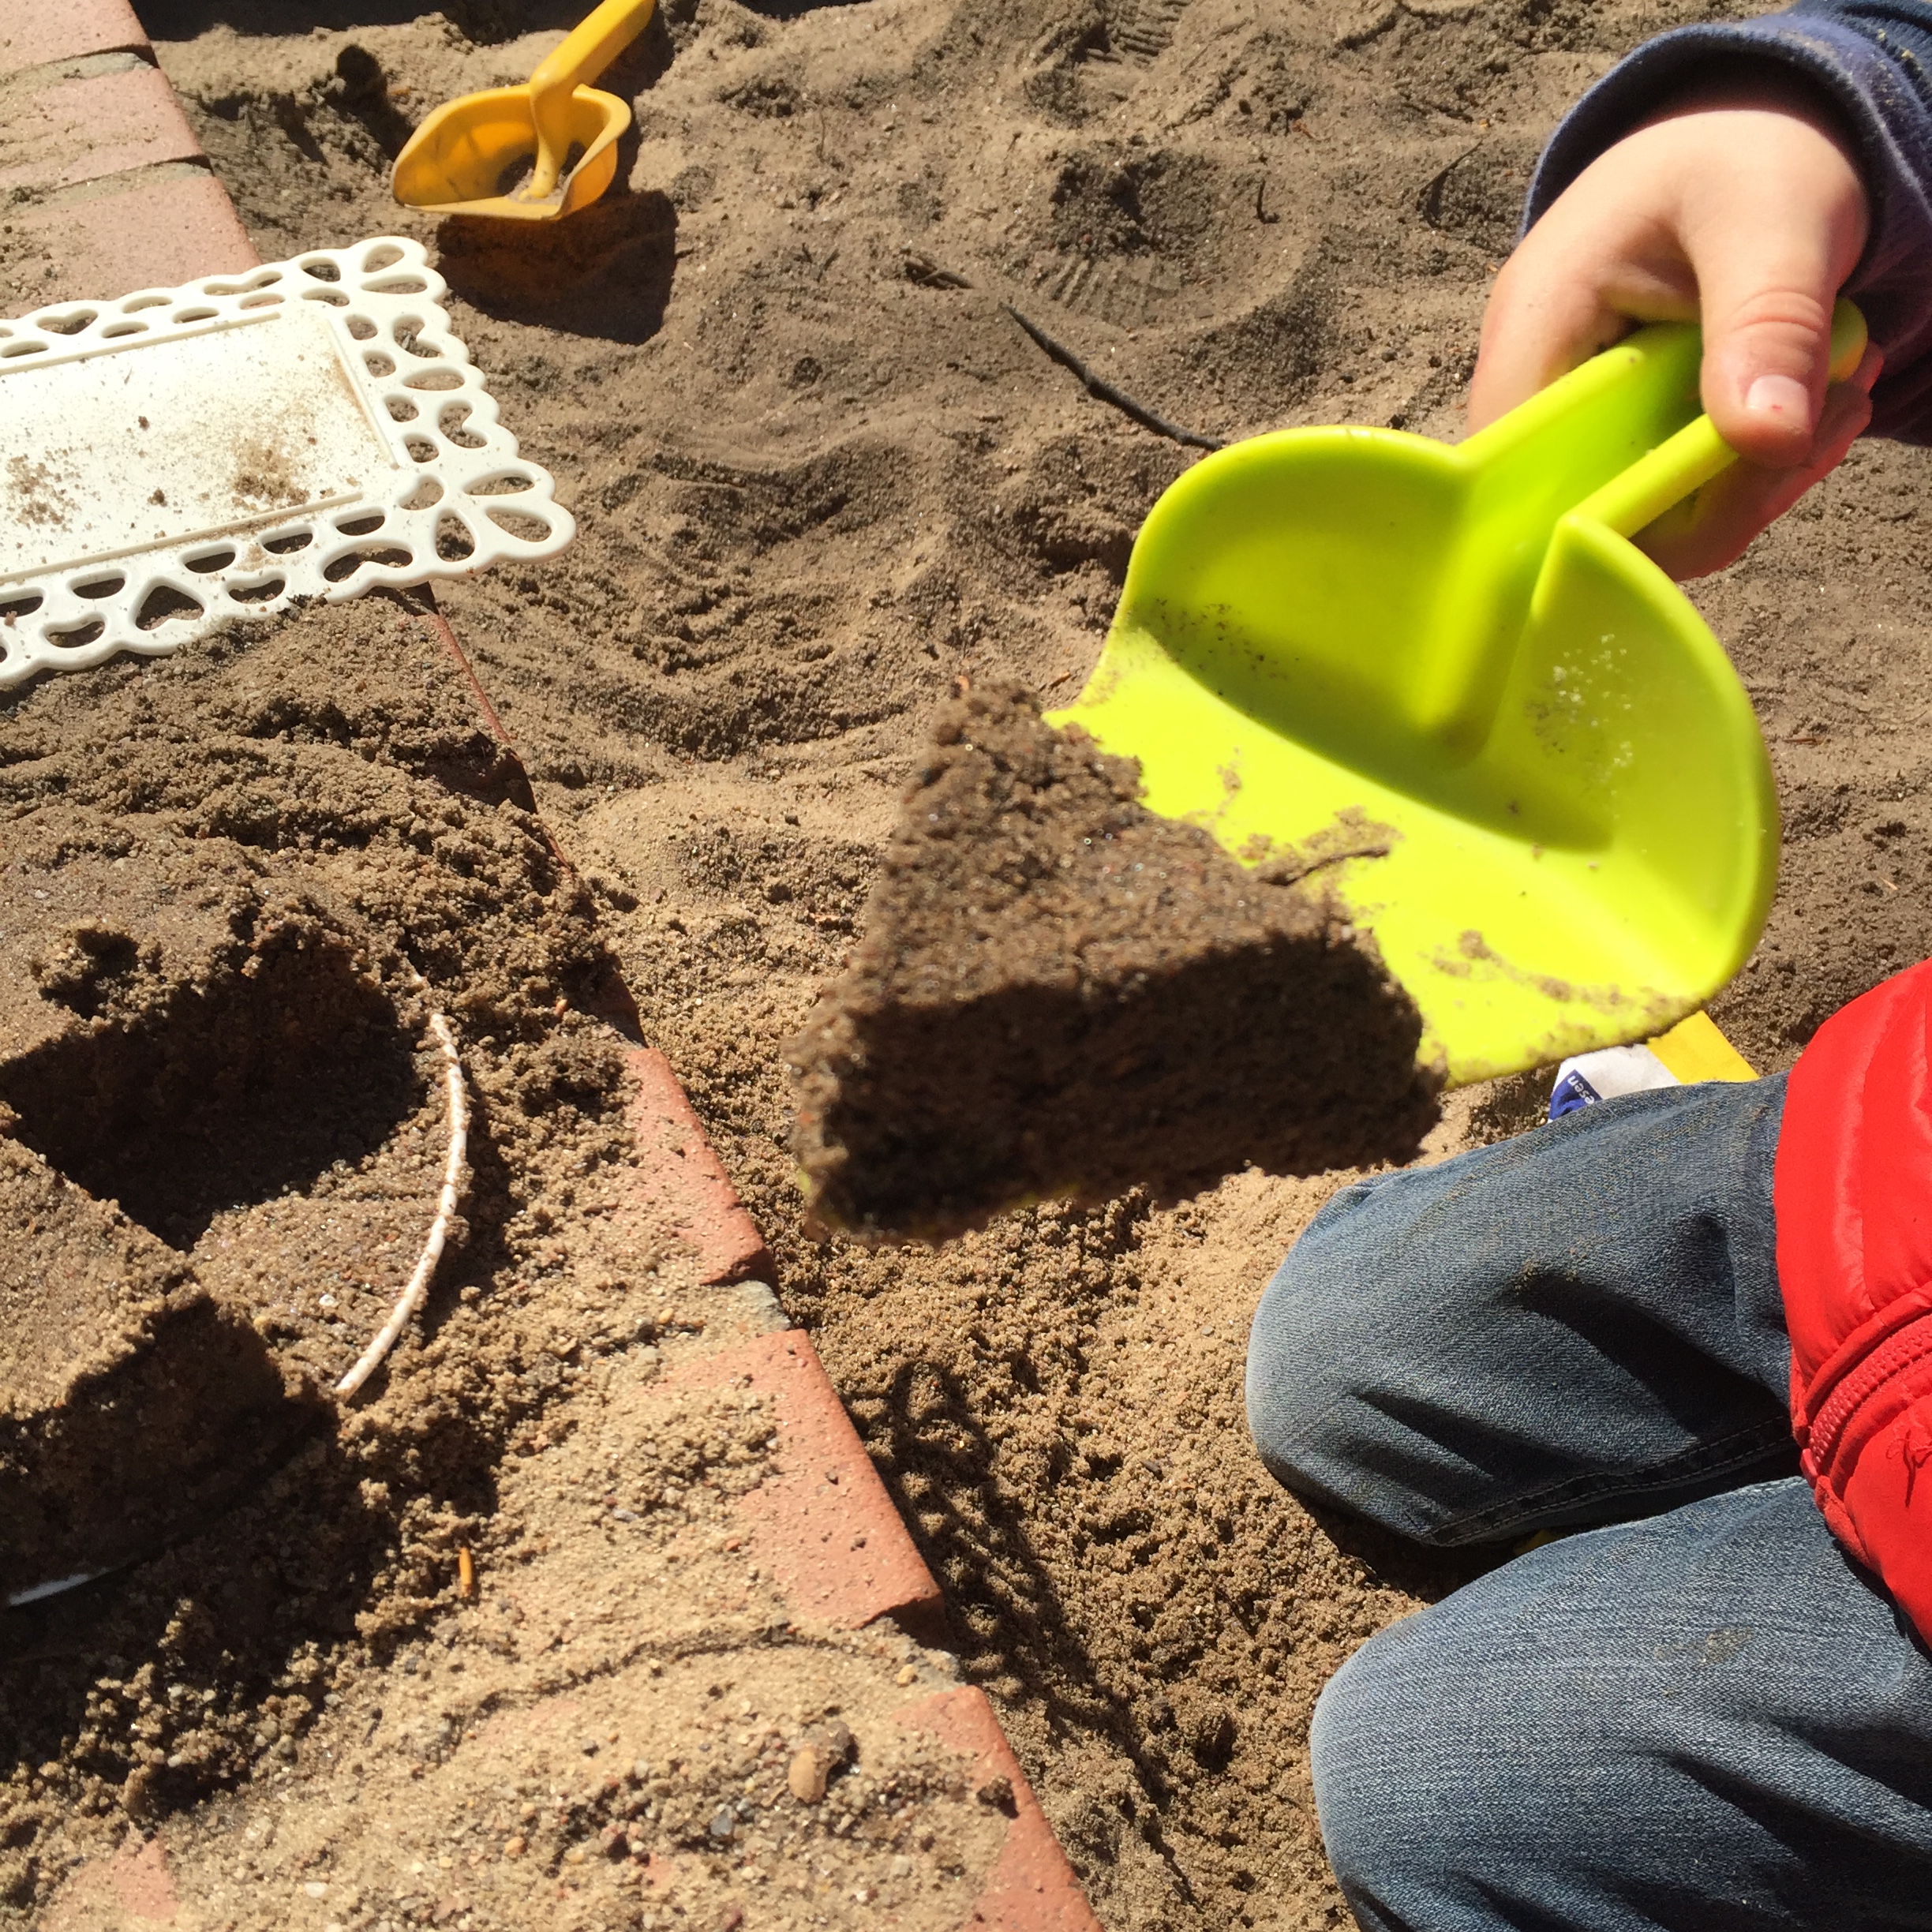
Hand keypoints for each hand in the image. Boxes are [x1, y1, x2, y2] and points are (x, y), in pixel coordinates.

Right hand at [1471, 73, 1880, 577]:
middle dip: (1713, 500)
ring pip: (1644, 520)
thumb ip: (1769, 323)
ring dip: (1748, 487)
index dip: (1593, 520)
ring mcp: (1581, 419)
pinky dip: (1751, 474)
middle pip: (1583, 516)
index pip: (1518, 474)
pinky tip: (1814, 407)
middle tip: (1822, 426)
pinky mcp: (1626, 437)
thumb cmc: (1745, 158)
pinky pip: (1675, 499)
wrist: (1752, 137)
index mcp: (1535, 325)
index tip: (1715, 496)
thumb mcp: (1771, 218)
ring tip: (1837, 397)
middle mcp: (1536, 386)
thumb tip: (1769, 440)